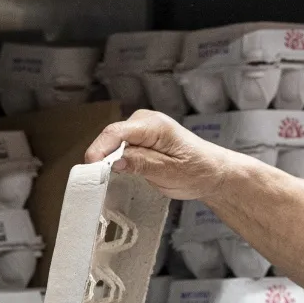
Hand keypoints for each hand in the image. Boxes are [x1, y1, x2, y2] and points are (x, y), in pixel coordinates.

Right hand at [84, 110, 242, 200]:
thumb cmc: (198, 170)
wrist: (212, 171)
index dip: (100, 150)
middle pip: (110, 137)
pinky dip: (114, 160)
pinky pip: (119, 148)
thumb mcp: (171, 173)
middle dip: (102, 157)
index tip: (91, 169)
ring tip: (109, 179)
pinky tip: (117, 173)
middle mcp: (145, 121)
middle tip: (97, 181)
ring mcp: (141, 129)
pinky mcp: (139, 139)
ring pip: (112, 143)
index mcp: (154, 125)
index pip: (117, 132)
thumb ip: (143, 164)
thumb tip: (116, 161)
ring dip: (108, 160)